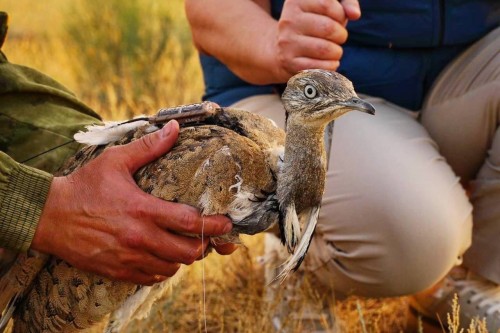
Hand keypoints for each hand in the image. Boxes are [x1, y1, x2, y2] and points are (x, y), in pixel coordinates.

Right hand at [31, 120, 233, 284]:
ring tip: (186, 245)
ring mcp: (129, 258)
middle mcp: (139, 238)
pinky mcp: (118, 271)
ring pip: (172, 267)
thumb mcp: (116, 161)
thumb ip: (149, 147)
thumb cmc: (84, 187)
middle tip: (208, 236)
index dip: (214, 224)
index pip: (190, 222)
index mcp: (143, 210)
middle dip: (204, 245)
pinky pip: (152, 278)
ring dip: (184, 257)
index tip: (227, 223)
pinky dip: (164, 269)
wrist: (49, 216)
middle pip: (187, 251)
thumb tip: (175, 128)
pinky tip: (163, 257)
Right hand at [273, 0, 360, 78]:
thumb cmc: (313, 24)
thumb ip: (345, 3)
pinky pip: (319, 67)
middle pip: (328, 28)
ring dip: (337, 52)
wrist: (283, 48)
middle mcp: (288, 20)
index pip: (327, 5)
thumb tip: (354, 14)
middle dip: (341, 35)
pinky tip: (328, 62)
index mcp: (296, 1)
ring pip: (326, 49)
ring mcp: (286, 42)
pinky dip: (331, 66)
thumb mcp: (327, 7)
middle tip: (337, 38)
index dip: (340, 14)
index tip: (337, 19)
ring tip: (333, 51)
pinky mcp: (288, 61)